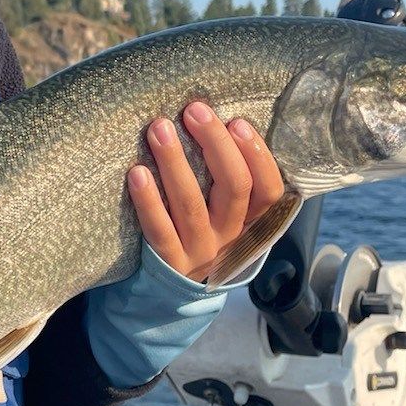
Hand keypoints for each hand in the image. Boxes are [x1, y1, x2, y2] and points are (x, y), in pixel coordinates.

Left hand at [127, 102, 284, 281]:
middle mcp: (230, 236)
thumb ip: (227, 179)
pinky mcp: (169, 263)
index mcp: (251, 221)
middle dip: (216, 143)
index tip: (237, 122)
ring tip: (159, 129)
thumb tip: (216, 120)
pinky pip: (159, 230)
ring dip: (175, 162)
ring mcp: (200, 251)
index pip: (269, 189)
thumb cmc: (198, 232)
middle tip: (194, 110)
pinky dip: (148, 200)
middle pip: (234, 187)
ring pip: (192, 204)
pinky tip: (136, 172)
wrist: (171, 295)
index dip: (257, 155)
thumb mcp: (224, 214)